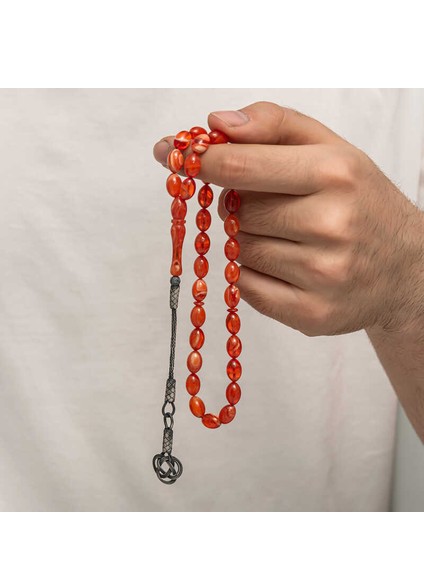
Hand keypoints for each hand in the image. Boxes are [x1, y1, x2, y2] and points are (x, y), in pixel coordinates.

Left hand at [154, 102, 423, 336]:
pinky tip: (285, 264)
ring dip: (248, 239)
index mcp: (334, 174)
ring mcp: (322, 276)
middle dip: (238, 204)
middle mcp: (331, 225)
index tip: (171, 155)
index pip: (240, 166)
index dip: (197, 162)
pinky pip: (245, 288)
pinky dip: (252, 273)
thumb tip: (217, 124)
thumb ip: (274, 124)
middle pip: (235, 211)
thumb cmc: (360, 199)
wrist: (405, 265)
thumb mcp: (330, 147)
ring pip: (240, 251)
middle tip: (269, 203)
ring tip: (288, 236)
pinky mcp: (311, 314)